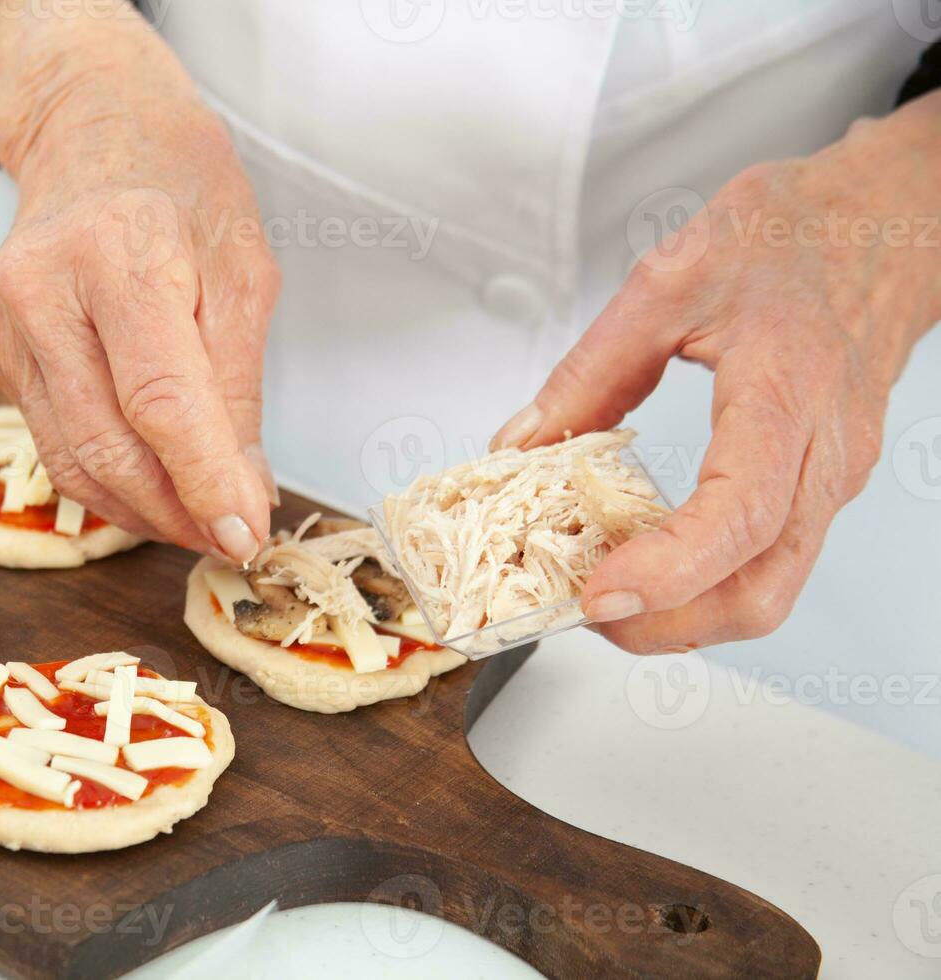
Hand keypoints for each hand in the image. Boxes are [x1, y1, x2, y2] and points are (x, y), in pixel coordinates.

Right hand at [0, 1, 279, 561]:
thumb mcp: (243, 270)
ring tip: (200, 520)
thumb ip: (238, 385)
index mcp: (116, 254)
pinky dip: (109, 481)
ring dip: (142, 509)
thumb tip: (241, 492)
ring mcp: (6, 327)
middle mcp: (42, 292)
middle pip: (107, 444)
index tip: (245, 533)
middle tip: (233, 536)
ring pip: (72, 460)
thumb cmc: (181, 188)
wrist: (93, 133)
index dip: (203, 479)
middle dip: (176, 509)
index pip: (159, 400)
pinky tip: (156, 486)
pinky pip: (54, 442)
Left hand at [493, 92, 940, 653]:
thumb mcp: (669, 280)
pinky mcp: (824, 486)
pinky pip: (771, 561)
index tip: (599, 592)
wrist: (888, 221)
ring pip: (770, 590)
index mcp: (786, 393)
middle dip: (665, 625)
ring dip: (684, 615)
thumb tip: (521, 443)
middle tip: (583, 607)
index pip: (740, 516)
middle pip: (761, 589)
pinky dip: (706, 583)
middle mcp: (824, 454)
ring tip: (606, 587)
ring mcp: (833, 478)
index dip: (668, 571)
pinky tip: (649, 556)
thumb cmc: (795, 235)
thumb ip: (590, 370)